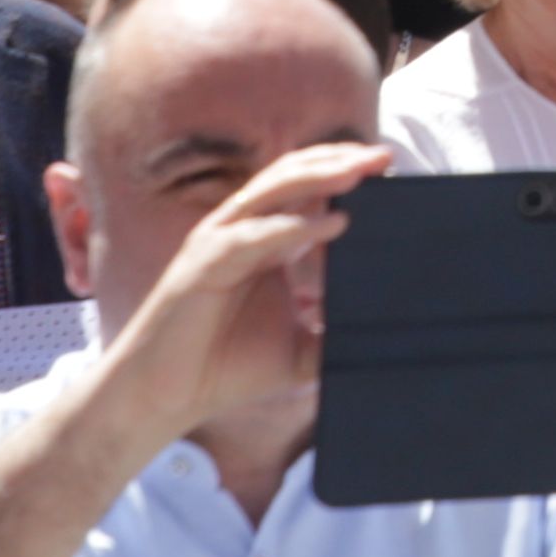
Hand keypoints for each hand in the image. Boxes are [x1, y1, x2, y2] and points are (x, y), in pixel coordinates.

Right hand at [92, 136, 388, 449]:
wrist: (165, 399)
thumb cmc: (226, 368)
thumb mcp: (300, 349)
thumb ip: (337, 332)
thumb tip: (389, 336)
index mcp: (264, 239)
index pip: (308, 187)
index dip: (346, 172)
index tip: (389, 168)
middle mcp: (241, 230)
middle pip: (293, 175)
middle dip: (339, 160)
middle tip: (384, 158)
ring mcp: (219, 242)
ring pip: (271, 191)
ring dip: (318, 177)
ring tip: (360, 173)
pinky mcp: (201, 265)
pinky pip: (252, 237)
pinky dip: (291, 227)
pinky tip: (329, 226)